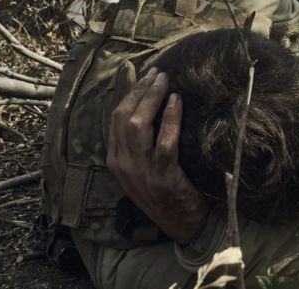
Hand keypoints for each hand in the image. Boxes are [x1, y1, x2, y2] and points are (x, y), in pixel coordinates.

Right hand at [106, 68, 208, 243]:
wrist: (182, 225)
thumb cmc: (167, 193)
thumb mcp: (144, 169)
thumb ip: (142, 144)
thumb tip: (151, 109)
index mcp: (115, 160)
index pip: (115, 119)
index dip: (129, 94)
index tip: (144, 77)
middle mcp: (123, 164)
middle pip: (124, 117)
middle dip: (140, 91)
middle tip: (157, 73)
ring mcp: (141, 171)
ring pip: (138, 126)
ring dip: (152, 99)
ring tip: (165, 81)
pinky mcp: (163, 177)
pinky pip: (165, 142)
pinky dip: (170, 119)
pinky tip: (177, 102)